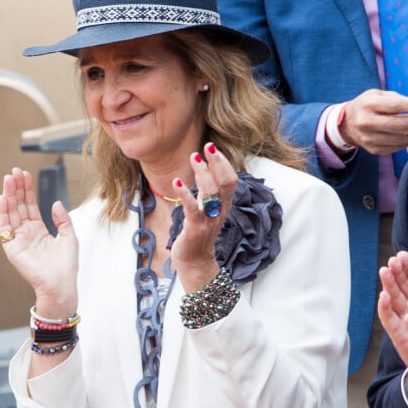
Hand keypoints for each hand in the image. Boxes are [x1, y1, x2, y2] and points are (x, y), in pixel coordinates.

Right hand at [0, 167, 78, 317]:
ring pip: (10, 213)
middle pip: (19, 206)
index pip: (30, 206)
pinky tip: (2, 198)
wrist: (61, 284)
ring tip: (8, 179)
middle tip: (14, 171)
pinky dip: (2, 212)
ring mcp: (17, 240)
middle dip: (16, 188)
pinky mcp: (11, 248)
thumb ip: (62, 219)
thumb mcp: (69, 236)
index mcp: (39, 231)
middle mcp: (26, 233)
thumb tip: (55, 202)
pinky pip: (4, 227)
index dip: (27, 190)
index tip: (25, 174)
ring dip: (8, 196)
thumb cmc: (66, 265)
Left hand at [170, 142, 236, 292]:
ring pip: (211, 192)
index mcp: (224, 205)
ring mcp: (209, 220)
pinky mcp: (195, 228)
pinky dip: (185, 194)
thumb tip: (201, 165)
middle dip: (217, 162)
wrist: (195, 261)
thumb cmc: (199, 232)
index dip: (223, 163)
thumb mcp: (205, 207)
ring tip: (194, 157)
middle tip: (208, 145)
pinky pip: (192, 208)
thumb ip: (205, 188)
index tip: (213, 148)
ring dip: (202, 173)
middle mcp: (220, 211)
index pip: (230, 180)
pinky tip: (177, 182)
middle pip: (224, 182)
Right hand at [340, 89, 407, 154]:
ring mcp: (369, 138)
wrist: (347, 124)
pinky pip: (398, 146)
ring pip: (402, 138)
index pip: (396, 106)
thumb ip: (399, 99)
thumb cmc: (368, 105)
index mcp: (368, 105)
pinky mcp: (374, 149)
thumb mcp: (378, 95)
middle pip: (401, 125)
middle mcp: (366, 122)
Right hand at [378, 252, 407, 404]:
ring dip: (387, 285)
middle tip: (392, 260)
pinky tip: (382, 296)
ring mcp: (402, 318)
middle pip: (401, 285)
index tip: (402, 254)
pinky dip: (385, 308)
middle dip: (396, 272)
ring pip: (393, 298)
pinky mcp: (399, 334)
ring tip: (384, 271)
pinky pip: (390, 320)